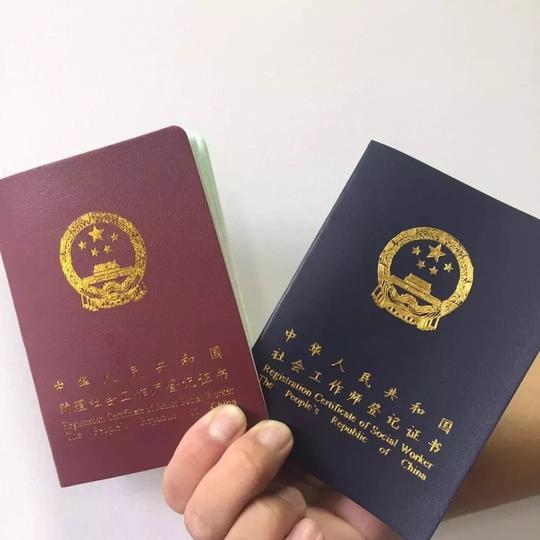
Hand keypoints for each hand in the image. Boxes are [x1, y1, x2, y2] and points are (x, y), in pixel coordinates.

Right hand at [163, 405, 398, 539]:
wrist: (378, 493)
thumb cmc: (336, 454)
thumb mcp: (302, 423)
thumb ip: (271, 407)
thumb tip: (258, 371)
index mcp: (225, 477)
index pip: (180, 480)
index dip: (195, 449)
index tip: (233, 413)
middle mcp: (233, 515)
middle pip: (197, 515)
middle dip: (237, 470)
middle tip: (280, 434)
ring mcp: (256, 538)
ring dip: (263, 512)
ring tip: (300, 496)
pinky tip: (312, 527)